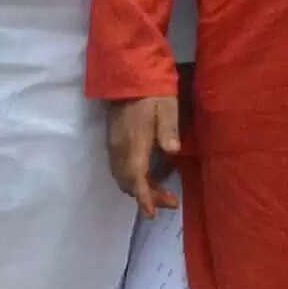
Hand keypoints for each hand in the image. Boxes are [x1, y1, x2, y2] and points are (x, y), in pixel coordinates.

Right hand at [105, 92, 183, 211]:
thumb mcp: (166, 106)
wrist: (127, 75)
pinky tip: (149, 178)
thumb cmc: (152, 91)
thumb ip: (168, 129)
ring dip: (140, 189)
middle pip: (129, 182)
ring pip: (123, 177)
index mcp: (133, 142)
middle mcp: (120, 148)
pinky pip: (120, 169)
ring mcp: (114, 145)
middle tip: (171, 202)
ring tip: (163, 193)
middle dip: (147, 197)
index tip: (151, 214)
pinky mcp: (114, 141)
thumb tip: (173, 150)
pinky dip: (134, 179)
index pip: (136, 177)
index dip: (144, 197)